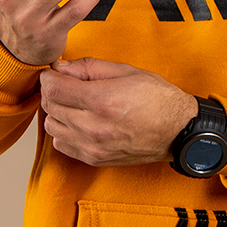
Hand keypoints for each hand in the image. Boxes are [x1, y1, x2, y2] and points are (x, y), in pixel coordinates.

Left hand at [39, 58, 197, 167]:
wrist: (177, 131)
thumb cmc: (157, 99)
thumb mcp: (126, 71)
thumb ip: (88, 68)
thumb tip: (60, 68)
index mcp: (102, 100)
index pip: (53, 89)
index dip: (49, 78)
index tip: (54, 74)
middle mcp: (94, 126)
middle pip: (50, 107)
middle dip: (52, 92)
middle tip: (65, 85)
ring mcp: (93, 146)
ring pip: (51, 127)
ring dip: (56, 113)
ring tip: (73, 104)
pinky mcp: (94, 158)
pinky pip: (61, 144)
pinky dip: (64, 131)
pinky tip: (79, 122)